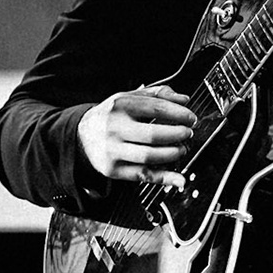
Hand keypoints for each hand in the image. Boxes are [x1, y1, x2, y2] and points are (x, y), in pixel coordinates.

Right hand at [77, 85, 195, 188]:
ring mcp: (112, 150)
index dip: (179, 114)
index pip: (156, 108)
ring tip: (181, 149)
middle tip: (188, 134)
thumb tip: (183, 99)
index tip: (191, 118)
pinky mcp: (112, 169)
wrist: (81, 135)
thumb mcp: (128, 98)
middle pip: (154, 134)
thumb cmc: (110, 116)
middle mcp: (114, 127)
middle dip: (178, 135)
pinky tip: (178, 178)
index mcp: (119, 105)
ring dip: (173, 154)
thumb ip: (156, 94)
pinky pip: (143, 175)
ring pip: (149, 156)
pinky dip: (164, 178)